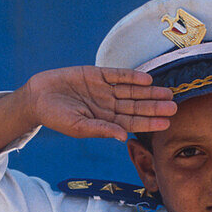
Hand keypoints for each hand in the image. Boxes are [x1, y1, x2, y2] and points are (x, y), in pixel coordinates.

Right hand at [20, 66, 175, 141]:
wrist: (37, 96)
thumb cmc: (55, 117)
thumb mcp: (78, 126)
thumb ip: (100, 130)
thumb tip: (123, 137)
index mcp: (105, 120)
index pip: (132, 123)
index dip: (149, 122)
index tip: (166, 123)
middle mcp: (108, 105)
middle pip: (136, 106)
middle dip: (154, 106)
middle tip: (174, 106)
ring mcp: (104, 89)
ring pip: (131, 91)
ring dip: (149, 91)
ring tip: (167, 92)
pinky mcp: (97, 74)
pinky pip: (118, 75)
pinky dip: (131, 76)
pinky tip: (146, 78)